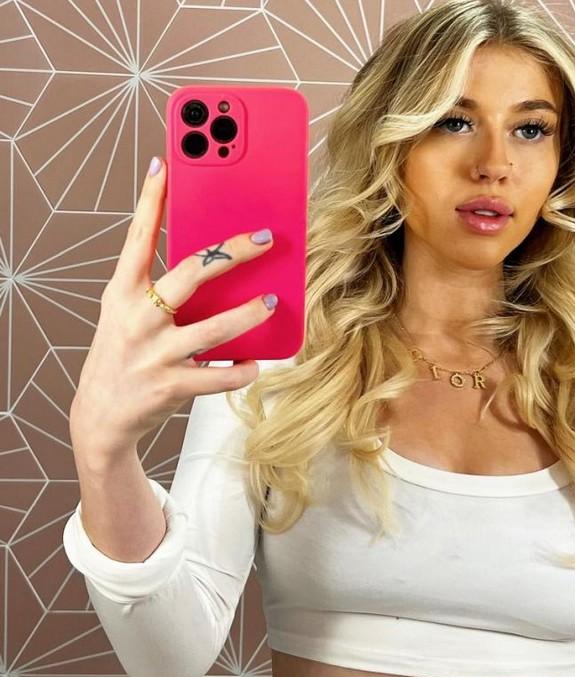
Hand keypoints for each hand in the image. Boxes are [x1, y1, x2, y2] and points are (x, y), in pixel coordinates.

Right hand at [69, 154, 277, 458]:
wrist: (103, 415)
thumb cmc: (123, 355)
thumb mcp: (127, 315)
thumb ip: (159, 290)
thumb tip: (211, 263)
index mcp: (123, 293)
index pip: (137, 238)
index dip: (151, 200)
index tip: (166, 164)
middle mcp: (138, 318)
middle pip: (192, 273)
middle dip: (234, 252)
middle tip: (265, 239)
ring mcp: (156, 353)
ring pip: (215, 328)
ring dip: (250, 314)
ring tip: (271, 302)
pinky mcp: (171, 386)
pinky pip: (220, 377)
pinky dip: (243, 370)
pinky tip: (255, 362)